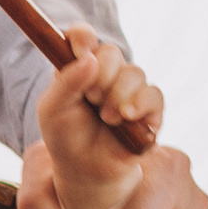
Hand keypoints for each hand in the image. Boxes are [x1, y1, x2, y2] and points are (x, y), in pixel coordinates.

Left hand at [33, 24, 158, 208]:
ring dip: (118, 96)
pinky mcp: (150, 110)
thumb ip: (65, 81)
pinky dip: (141, 104)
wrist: (86, 172)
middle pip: (112, 52)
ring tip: (106, 119)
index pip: (83, 37)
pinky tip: (127, 118)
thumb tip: (89, 57)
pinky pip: (154, 95)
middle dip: (101, 75)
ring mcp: (130, 90)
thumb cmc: (65, 139)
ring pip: (135, 73)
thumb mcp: (52, 110)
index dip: (83, 36)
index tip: (81, 46)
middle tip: (91, 98)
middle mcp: (106, 74)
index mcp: (79, 67)